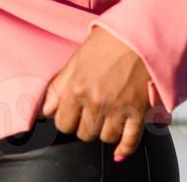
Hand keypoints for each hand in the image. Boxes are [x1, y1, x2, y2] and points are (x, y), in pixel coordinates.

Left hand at [39, 25, 153, 161]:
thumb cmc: (108, 41)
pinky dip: (125, 148)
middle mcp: (96, 102)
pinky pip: (130, 140)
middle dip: (85, 125)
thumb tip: (45, 110)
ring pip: (105, 137)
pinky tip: (119, 151)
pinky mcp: (139, 112)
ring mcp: (118, 109)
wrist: (141, 34)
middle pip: (83, 134)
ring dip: (104, 130)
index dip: (66, 119)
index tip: (71, 114)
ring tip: (106, 117)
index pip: (63, 123)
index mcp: (76, 88)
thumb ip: (58, 87)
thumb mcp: (76, 60)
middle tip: (90, 113)